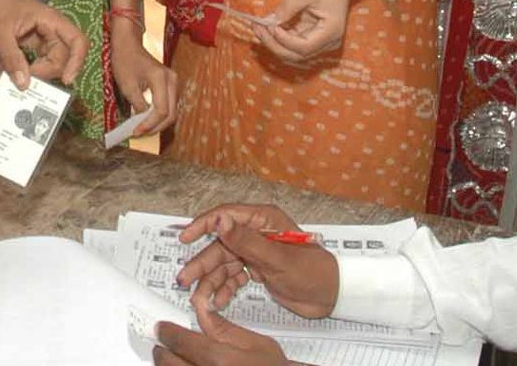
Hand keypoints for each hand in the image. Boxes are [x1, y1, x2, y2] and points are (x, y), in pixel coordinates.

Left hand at [0, 0, 86, 89]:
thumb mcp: (0, 32)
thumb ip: (11, 58)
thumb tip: (23, 85)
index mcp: (52, 21)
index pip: (78, 42)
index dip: (77, 62)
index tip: (66, 80)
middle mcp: (55, 30)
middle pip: (65, 58)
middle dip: (48, 72)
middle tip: (25, 79)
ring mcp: (48, 38)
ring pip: (55, 62)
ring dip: (41, 73)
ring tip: (20, 77)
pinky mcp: (39, 45)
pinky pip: (44, 61)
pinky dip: (35, 71)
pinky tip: (21, 74)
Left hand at [110, 14, 178, 135]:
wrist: (128, 44)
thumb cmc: (125, 61)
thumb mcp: (127, 86)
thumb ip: (138, 105)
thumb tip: (143, 121)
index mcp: (162, 79)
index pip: (161, 110)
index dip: (149, 124)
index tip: (136, 132)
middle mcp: (172, 81)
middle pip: (171, 114)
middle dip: (155, 127)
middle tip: (139, 133)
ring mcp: (173, 82)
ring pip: (171, 111)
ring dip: (158, 123)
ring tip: (142, 129)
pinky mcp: (169, 84)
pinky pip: (168, 105)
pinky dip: (158, 115)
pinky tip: (146, 120)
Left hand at [154, 317, 289, 365]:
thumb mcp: (255, 343)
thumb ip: (224, 329)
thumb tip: (202, 313)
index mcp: (220, 359)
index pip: (180, 342)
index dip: (167, 332)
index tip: (162, 328)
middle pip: (169, 362)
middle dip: (163, 350)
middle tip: (162, 343)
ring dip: (167, 365)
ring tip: (170, 358)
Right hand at [177, 204, 338, 319]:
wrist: (332, 296)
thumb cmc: (312, 271)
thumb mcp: (278, 258)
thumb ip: (246, 240)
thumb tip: (219, 221)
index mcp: (263, 220)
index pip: (226, 216)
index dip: (203, 225)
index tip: (185, 237)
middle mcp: (256, 233)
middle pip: (220, 245)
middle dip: (202, 263)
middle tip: (184, 278)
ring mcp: (255, 252)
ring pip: (224, 263)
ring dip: (210, 280)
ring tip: (198, 297)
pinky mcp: (256, 270)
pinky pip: (233, 277)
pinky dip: (224, 288)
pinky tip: (218, 300)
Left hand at [249, 0, 362, 61]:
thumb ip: (288, 7)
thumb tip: (270, 21)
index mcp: (330, 32)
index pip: (304, 47)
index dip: (284, 40)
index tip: (270, 26)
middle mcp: (327, 43)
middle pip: (296, 55)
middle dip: (274, 45)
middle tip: (256, 28)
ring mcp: (320, 42)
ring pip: (293, 53)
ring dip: (273, 43)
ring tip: (257, 27)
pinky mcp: (312, 38)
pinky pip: (293, 44)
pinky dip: (278, 38)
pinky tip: (265, 27)